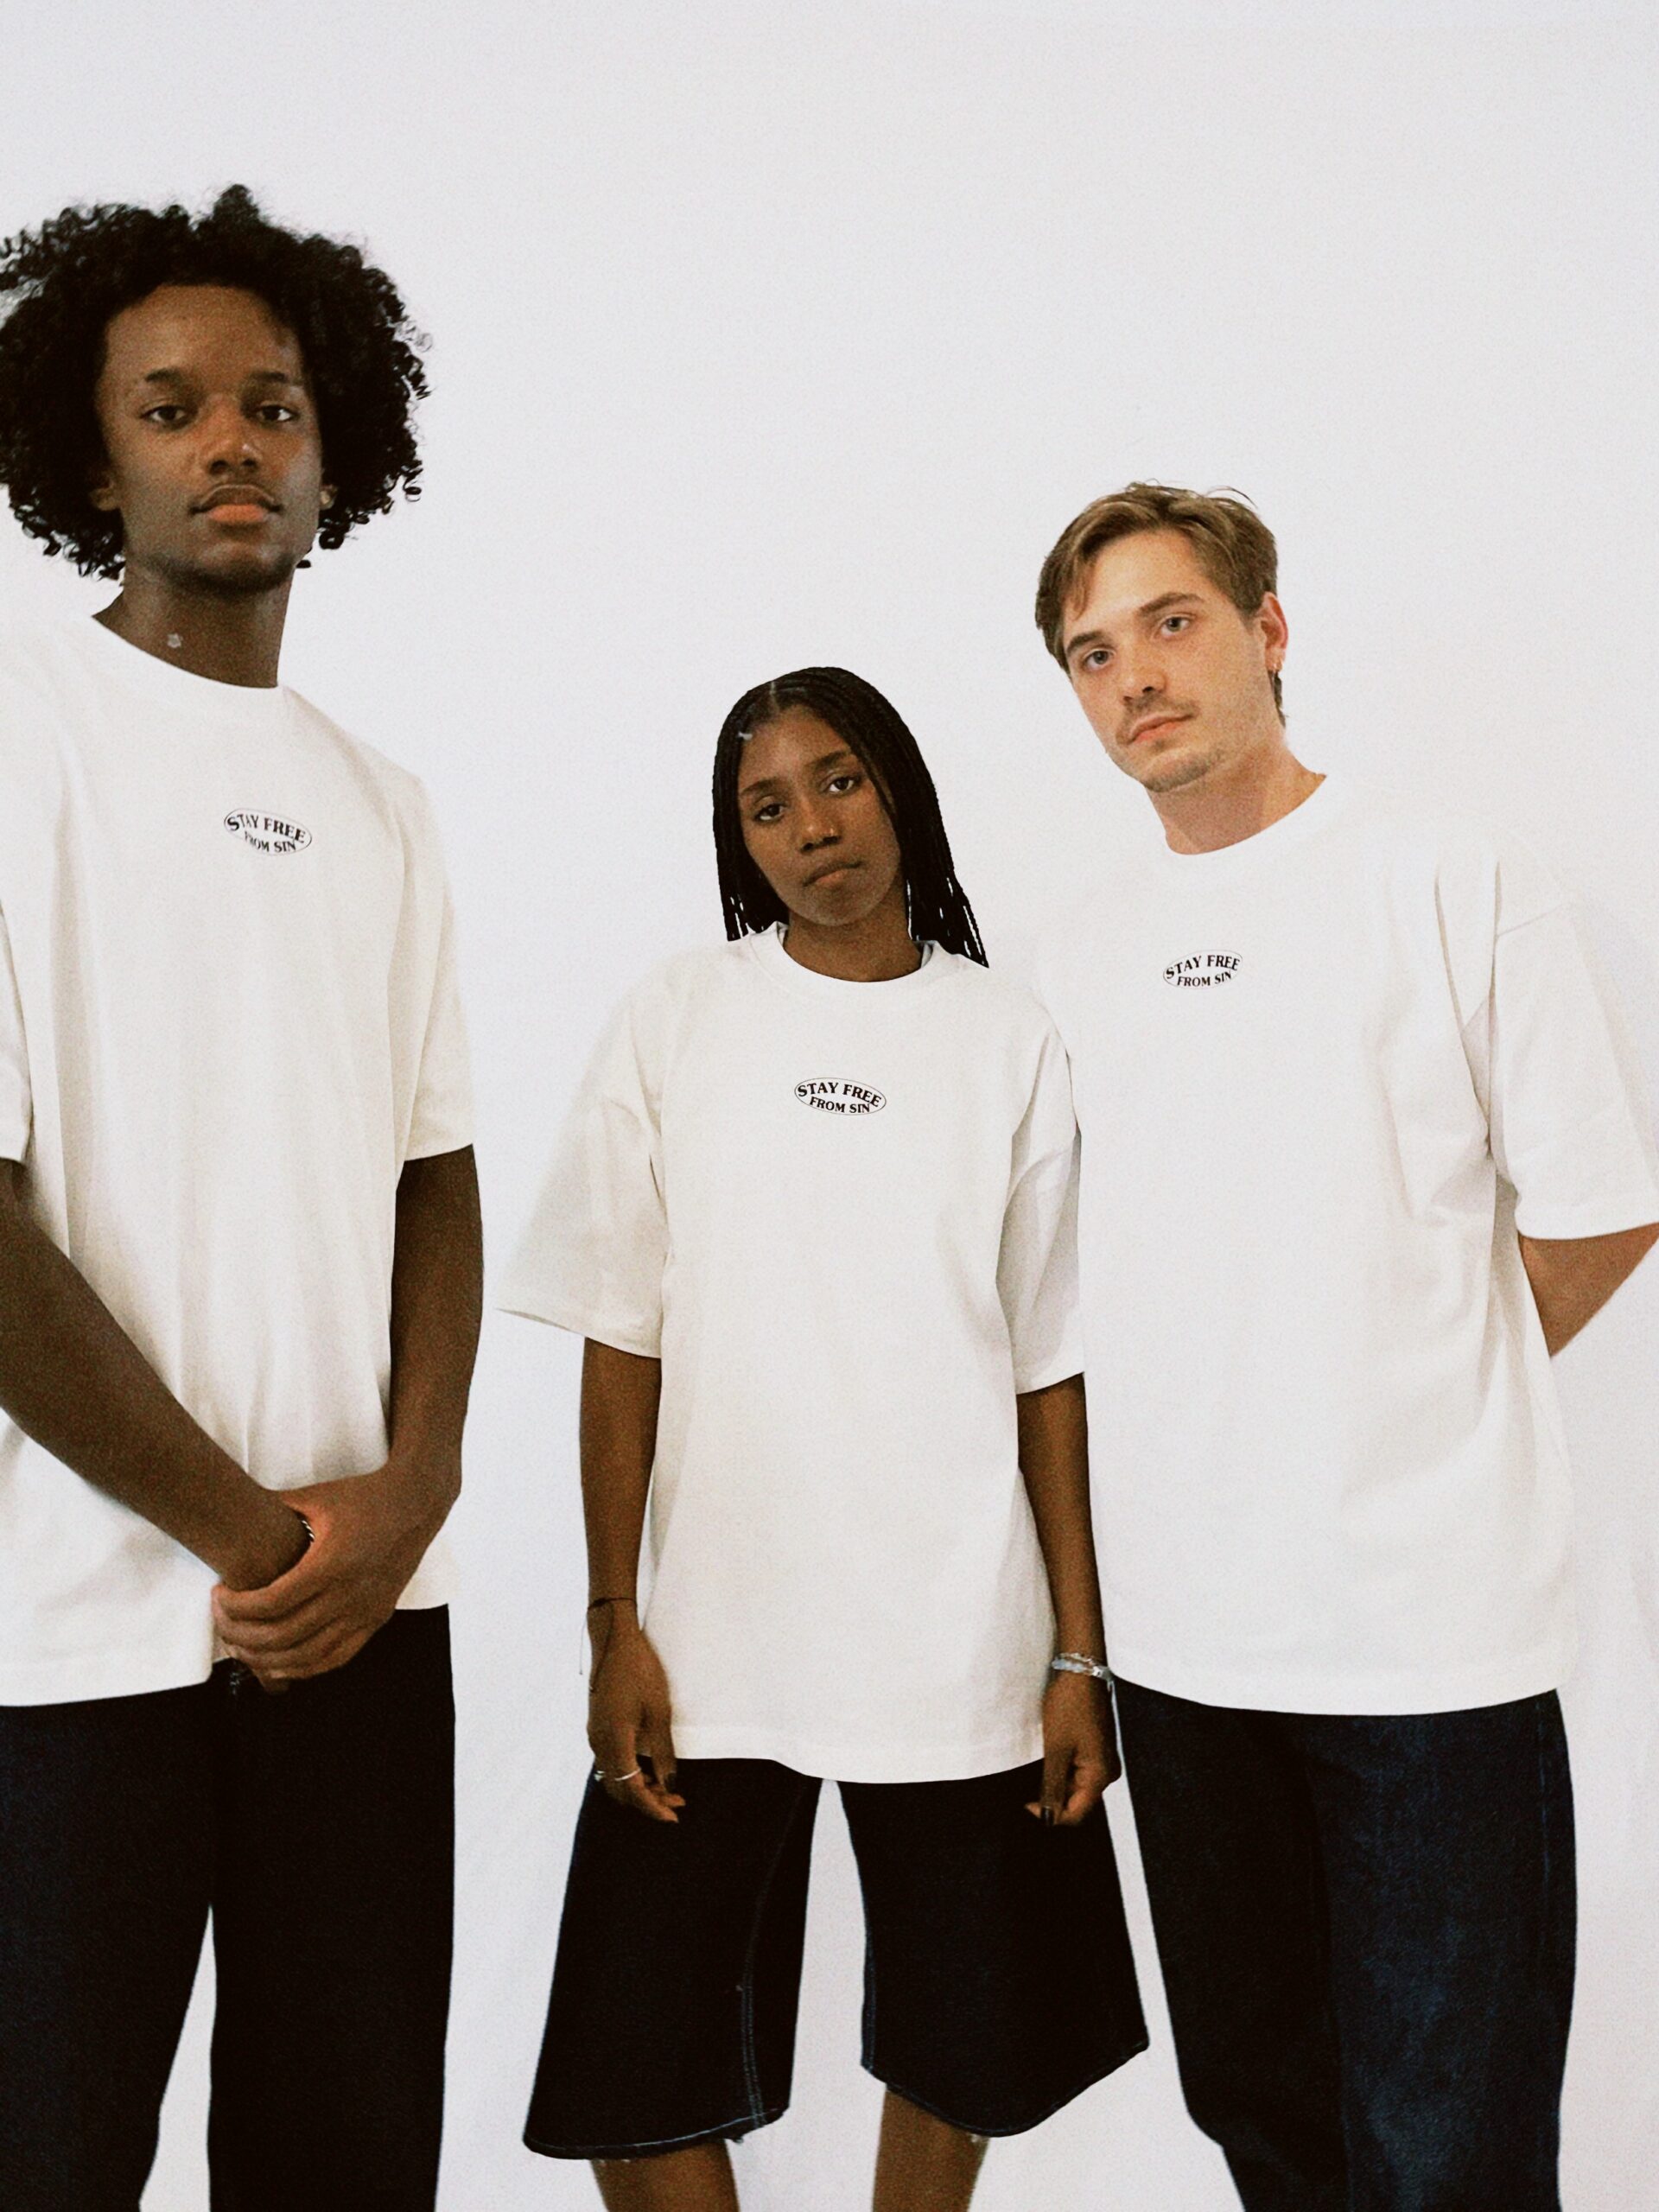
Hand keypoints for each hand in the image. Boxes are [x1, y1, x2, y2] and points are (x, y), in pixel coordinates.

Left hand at [210, 1462, 442, 1685]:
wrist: (417, 1504)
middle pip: (282, 1635)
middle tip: (220, 1622)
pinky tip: (276, 1661)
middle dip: (241, 1635)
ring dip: (265, 1659)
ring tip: (240, 1646)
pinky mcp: (376, 1620)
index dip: (237, 1607)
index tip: (219, 1595)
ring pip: (306, 1656)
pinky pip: (334, 1659)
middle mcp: (350, 1593)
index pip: (272, 1602)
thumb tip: (230, 1510)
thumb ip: (273, 1507)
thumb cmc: (362, 1497)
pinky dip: (301, 1668)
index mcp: (331, 1561)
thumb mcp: (315, 1497)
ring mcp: (365, 1612)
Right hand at [588, 1605, 682, 1824]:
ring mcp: (594, 1735)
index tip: (674, 1815)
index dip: (653, 1807)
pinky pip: (609, 1761)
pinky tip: (648, 1767)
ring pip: (613, 1777)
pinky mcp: (596, 1726)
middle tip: (676, 1801)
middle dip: (647, 1801)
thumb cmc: (640, 1671)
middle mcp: (599, 1743)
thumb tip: (670, 1784)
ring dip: (638, 1787)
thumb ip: (663, 1751)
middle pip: (619, 1789)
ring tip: (666, 1786)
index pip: (632, 1790)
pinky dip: (628, 1772)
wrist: (614, 1641)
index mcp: (614, 1741)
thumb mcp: (659, 1712)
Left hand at [1027, 1670, 1118, 1824]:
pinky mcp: (1097, 1749)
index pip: (1076, 1814)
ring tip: (1040, 1766)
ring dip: (1057, 1784)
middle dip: (1054, 1799)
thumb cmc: (1069, 1706)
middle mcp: (1108, 1772)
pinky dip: (1063, 1771)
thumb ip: (1052, 1787)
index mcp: (1101, 1775)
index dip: (1051, 1815)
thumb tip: (1048, 1817)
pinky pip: (1080, 1771)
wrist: (1081, 1672)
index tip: (1027, 1804)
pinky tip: (1050, 1759)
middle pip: (1079, 1802)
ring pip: (1077, 1787)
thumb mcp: (1056, 1749)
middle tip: (1030, 1784)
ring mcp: (1104, 1760)